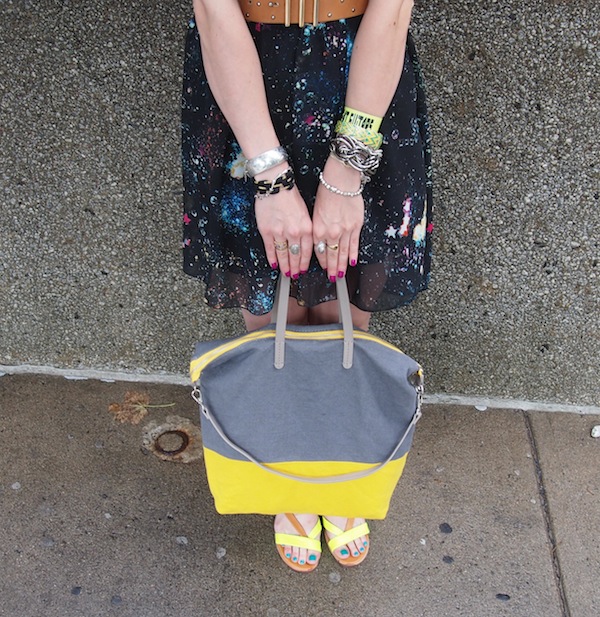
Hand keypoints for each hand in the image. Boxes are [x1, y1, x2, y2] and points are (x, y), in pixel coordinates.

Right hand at [254, 166, 312, 277]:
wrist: (275, 183)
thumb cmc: (290, 194)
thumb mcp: (305, 212)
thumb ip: (306, 229)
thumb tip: (304, 244)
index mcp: (306, 227)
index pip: (308, 251)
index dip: (305, 262)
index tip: (304, 269)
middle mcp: (294, 232)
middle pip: (296, 256)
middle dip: (296, 268)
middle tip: (295, 275)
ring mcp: (280, 232)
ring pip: (284, 255)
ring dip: (285, 266)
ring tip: (286, 273)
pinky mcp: (267, 231)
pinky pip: (270, 249)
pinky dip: (272, 258)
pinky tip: (274, 264)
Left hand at [312, 156, 364, 280]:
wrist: (341, 181)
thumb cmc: (326, 192)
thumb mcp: (315, 212)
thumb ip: (317, 229)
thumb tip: (320, 242)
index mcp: (317, 229)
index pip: (318, 251)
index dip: (320, 262)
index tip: (321, 268)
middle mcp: (330, 233)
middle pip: (330, 256)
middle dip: (330, 269)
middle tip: (331, 278)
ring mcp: (344, 231)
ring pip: (342, 253)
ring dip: (340, 266)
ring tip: (339, 275)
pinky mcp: (355, 227)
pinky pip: (353, 245)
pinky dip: (352, 255)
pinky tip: (351, 262)